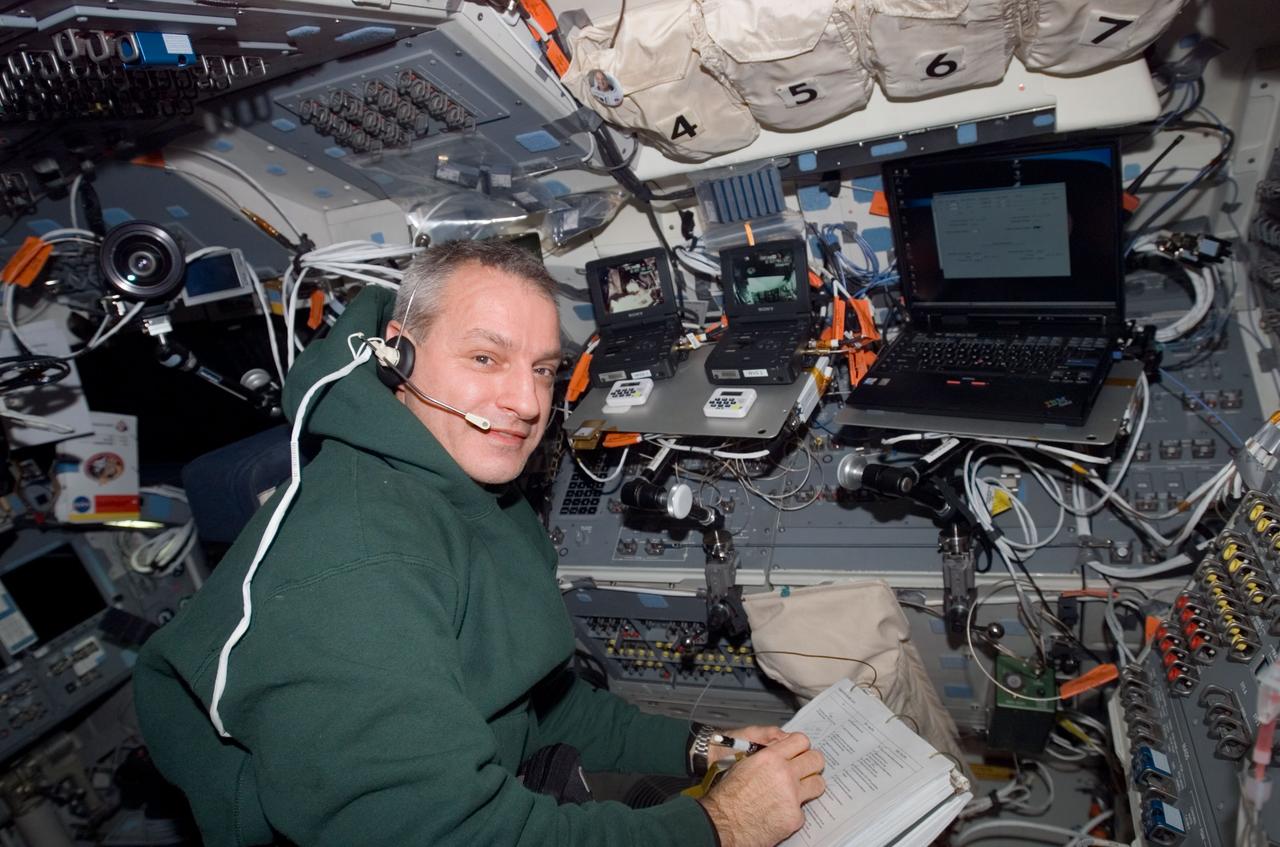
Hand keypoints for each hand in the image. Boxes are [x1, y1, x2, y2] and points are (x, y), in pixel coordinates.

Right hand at [698, 731, 825, 846]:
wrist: (723, 823)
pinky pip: (803, 810)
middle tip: (806, 769)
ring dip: (810, 786)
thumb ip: (766, 756)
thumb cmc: (727, 796)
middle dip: (812, 763)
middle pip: (816, 759)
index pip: (801, 740)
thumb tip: (780, 752)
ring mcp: (792, 796)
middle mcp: (784, 774)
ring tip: (799, 790)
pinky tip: (780, 813)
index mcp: (770, 758)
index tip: (800, 751)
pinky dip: (793, 812)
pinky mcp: (795, 817)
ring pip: (818, 784)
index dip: (801, 746)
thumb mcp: (742, 764)